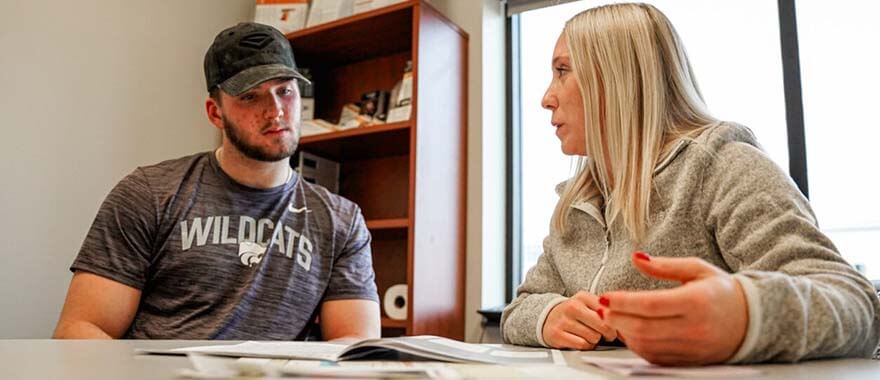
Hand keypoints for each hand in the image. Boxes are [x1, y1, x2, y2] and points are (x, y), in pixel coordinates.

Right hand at [542, 291, 616, 349]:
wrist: (548, 318)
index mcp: (583, 296)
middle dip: (608, 334)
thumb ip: (604, 311)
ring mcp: (563, 320)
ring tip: (589, 335)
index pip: (608, 312)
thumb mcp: (588, 305)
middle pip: (603, 326)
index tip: (614, 326)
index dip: (615, 322)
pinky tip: (581, 340)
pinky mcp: (557, 334)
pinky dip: (586, 346)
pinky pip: (582, 345)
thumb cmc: (574, 314)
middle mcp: (572, 306)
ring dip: (595, 340)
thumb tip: (624, 325)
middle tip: (607, 335)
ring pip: (593, 337)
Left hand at [598, 252, 747, 364]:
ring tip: (613, 318)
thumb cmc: (722, 293)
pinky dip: (637, 346)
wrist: (751, 322)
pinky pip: (654, 357)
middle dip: (616, 318)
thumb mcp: (697, 270)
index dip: (623, 302)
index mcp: (696, 302)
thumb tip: (636, 257)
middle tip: (601, 308)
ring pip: (646, 345)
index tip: (604, 296)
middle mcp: (694, 328)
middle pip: (643, 328)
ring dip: (623, 332)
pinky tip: (630, 332)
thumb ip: (664, 266)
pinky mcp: (688, 361)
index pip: (650, 304)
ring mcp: (691, 348)